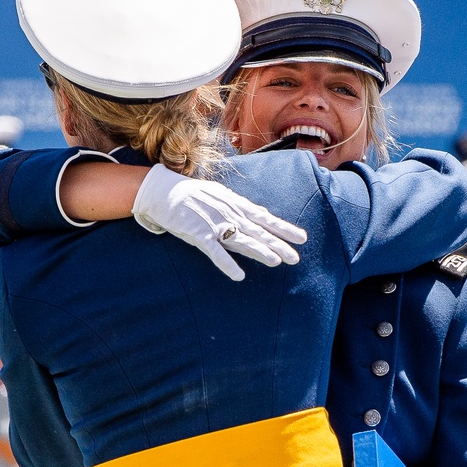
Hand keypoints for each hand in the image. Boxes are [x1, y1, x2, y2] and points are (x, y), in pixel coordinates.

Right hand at [131, 164, 306, 280]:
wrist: (164, 191)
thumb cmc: (195, 195)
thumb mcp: (222, 195)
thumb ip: (241, 206)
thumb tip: (263, 212)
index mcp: (235, 205)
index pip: (265, 218)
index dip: (284, 228)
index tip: (302, 238)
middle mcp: (229, 214)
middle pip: (258, 231)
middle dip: (278, 244)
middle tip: (296, 258)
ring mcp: (213, 224)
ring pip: (240, 240)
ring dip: (258, 251)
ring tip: (275, 262)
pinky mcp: (197, 234)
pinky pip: (214, 252)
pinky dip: (226, 263)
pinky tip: (238, 275)